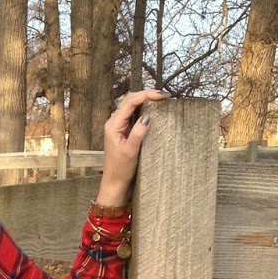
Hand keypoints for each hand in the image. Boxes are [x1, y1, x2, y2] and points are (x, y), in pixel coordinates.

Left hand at [96, 89, 165, 206]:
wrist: (114, 183)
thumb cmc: (120, 170)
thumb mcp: (130, 151)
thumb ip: (138, 133)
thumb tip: (147, 116)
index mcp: (113, 125)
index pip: (129, 102)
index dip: (146, 95)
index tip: (161, 96)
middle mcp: (114, 122)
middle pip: (130, 100)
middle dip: (146, 95)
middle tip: (163, 96)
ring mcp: (118, 126)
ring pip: (131, 106)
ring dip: (145, 101)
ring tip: (160, 101)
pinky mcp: (123, 131)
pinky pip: (133, 115)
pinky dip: (143, 110)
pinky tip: (153, 111)